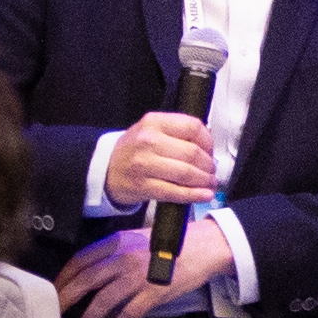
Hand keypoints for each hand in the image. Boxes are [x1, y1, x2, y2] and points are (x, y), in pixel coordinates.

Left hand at [58, 215, 239, 317]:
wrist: (205, 247)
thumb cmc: (171, 243)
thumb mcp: (137, 239)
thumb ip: (115, 252)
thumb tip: (92, 272)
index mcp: (117, 242)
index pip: (81, 260)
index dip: (64, 277)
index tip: (55, 290)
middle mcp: (124, 258)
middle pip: (85, 281)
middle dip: (66, 299)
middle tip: (56, 313)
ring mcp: (138, 276)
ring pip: (103, 301)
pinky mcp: (154, 293)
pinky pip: (129, 313)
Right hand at [101, 108, 217, 209]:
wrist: (105, 169)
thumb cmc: (133, 150)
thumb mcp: (151, 129)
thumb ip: (177, 131)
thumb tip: (208, 140)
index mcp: (154, 122)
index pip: (192, 127)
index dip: (208, 141)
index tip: (211, 151)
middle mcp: (149, 141)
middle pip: (192, 152)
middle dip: (208, 165)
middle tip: (211, 171)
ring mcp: (144, 164)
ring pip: (186, 173)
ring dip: (204, 181)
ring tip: (209, 183)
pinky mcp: (143, 186)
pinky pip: (175, 192)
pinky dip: (193, 195)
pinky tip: (203, 195)